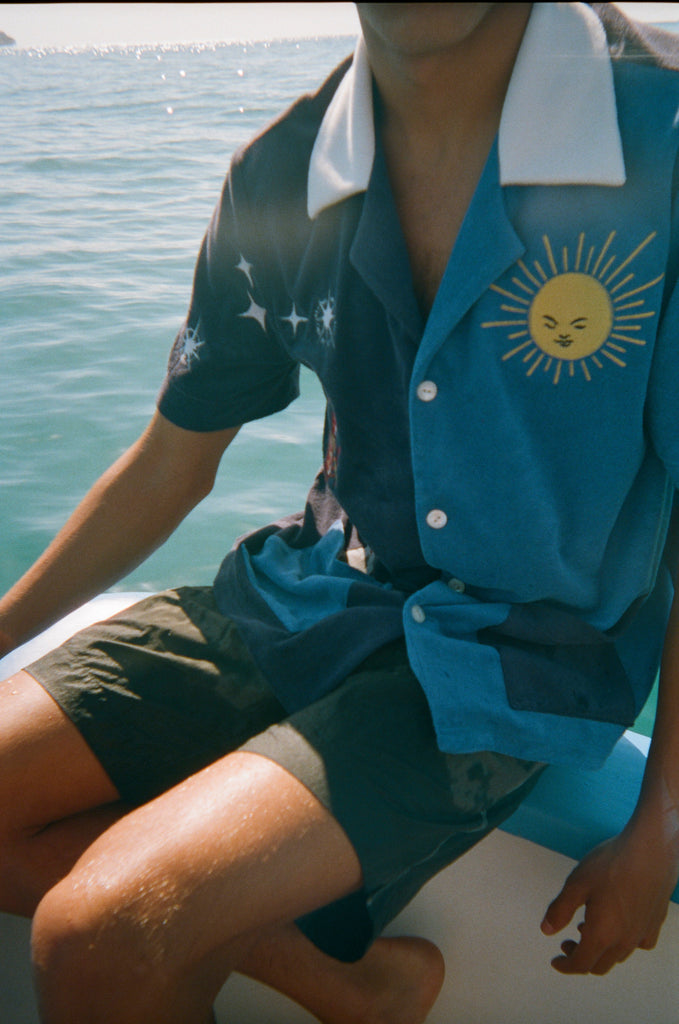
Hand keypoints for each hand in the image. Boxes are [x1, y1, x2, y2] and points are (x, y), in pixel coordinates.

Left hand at [540, 822, 678, 975]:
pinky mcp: (656, 922)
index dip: (565, 966)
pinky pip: (639, 943)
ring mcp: (642, 933)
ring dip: (600, 950)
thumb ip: (560, 910)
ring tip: (587, 928)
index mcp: (602, 935)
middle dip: (580, 958)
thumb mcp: (576, 884)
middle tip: (566, 943)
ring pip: (619, 955)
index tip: (556, 960)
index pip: (581, 964)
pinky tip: (619, 925)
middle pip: (600, 964)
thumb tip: (546, 930)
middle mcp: (624, 941)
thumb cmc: (610, 865)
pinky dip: (624, 942)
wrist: (650, 851)